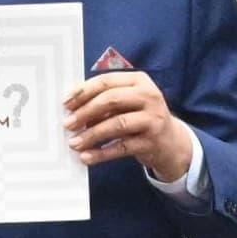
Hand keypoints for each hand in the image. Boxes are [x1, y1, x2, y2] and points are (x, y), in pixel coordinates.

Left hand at [64, 69, 194, 183]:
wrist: (170, 142)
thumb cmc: (140, 117)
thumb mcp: (127, 102)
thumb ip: (104, 100)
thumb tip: (72, 106)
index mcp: (139, 81)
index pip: (106, 81)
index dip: (84, 92)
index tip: (66, 103)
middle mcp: (149, 97)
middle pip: (111, 100)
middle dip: (85, 112)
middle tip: (68, 124)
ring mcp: (153, 119)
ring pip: (117, 124)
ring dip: (91, 134)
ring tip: (74, 142)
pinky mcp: (151, 142)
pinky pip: (121, 147)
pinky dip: (101, 153)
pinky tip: (87, 157)